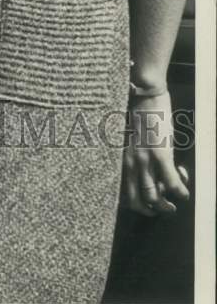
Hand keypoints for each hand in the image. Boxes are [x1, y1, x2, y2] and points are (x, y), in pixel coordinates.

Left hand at [123, 90, 189, 215]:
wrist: (143, 92)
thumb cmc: (139, 113)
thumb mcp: (133, 140)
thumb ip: (138, 157)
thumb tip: (153, 172)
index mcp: (120, 159)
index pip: (121, 191)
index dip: (135, 203)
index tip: (146, 201)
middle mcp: (128, 162)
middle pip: (135, 201)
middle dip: (149, 211)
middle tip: (162, 208)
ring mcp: (143, 159)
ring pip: (152, 197)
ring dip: (165, 206)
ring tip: (173, 204)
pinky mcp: (160, 153)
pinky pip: (171, 183)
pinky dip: (180, 192)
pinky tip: (184, 192)